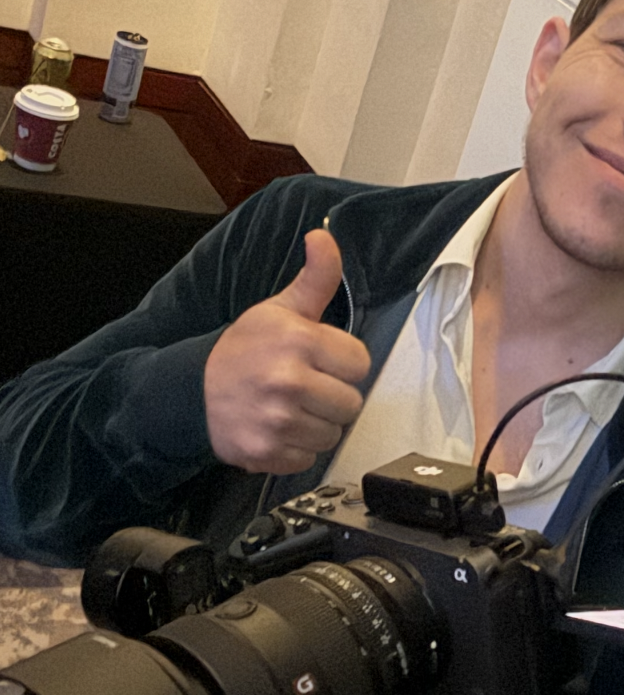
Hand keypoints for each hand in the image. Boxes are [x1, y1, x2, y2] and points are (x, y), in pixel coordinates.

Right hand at [204, 229, 369, 472]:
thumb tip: (324, 236)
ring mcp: (277, 421)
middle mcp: (289, 382)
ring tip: (291, 407)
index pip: (360, 364)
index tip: (321, 360)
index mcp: (299, 341)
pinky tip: (277, 428)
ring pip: (333, 434)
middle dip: (333, 396)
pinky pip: (309, 458)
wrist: (192, 391)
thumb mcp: (280, 308)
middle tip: (305, 386)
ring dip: (317, 424)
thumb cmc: (244, 349)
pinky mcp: (266, 452)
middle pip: (351, 403)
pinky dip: (297, 448)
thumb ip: (315, 277)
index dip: (343, 363)